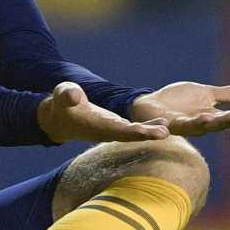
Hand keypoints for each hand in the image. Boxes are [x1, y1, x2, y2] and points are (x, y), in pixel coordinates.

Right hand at [38, 82, 170, 143]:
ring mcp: (112, 131)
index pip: (116, 129)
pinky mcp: (116, 127)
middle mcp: (106, 132)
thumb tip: (74, 96)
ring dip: (150, 132)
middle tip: (165, 133)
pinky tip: (163, 123)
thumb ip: (68, 95)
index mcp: (95, 125)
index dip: (131, 131)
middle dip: (146, 135)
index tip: (144, 132)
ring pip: (135, 133)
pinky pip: (135, 129)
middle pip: (129, 135)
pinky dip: (148, 127)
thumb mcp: (63, 95)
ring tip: (167, 129)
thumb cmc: (62, 104)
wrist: (61, 117)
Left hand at [129, 82, 229, 135]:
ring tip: (209, 116)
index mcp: (211, 116)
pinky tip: (171, 125)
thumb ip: (228, 95)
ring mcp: (181, 125)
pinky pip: (168, 126)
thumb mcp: (206, 94)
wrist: (150, 104)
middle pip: (217, 124)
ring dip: (203, 122)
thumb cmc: (178, 101)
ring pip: (195, 126)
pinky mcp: (164, 123)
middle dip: (229, 120)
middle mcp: (198, 124)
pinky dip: (171, 126)